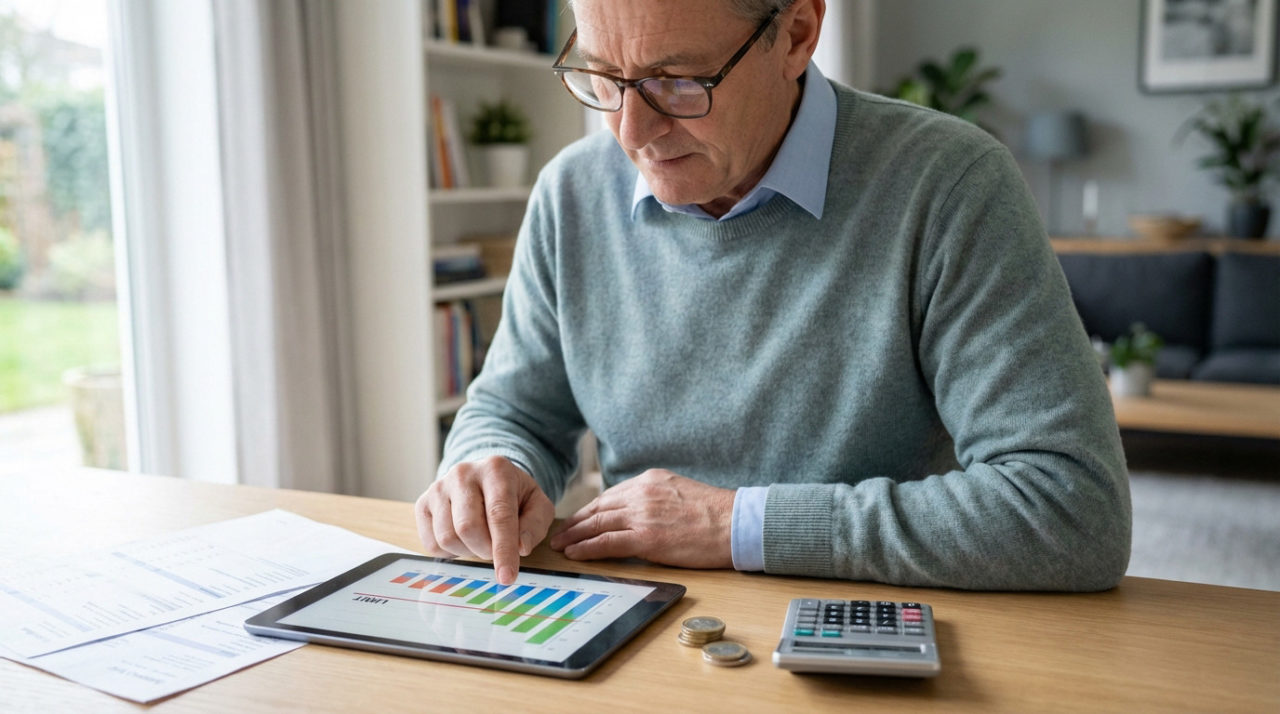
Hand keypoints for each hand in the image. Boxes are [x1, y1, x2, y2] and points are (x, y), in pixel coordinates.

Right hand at [414, 456, 554, 584]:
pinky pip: (431, 543)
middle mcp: (463, 474)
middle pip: (468, 527)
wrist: (485, 479)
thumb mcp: (537, 505)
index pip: (499, 514)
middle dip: (485, 550)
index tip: (507, 577)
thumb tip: (520, 548)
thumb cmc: (514, 495)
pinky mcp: (422, 503)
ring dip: (468, 552)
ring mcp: (438, 488)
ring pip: (447, 537)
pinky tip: (463, 540)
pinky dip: (450, 552)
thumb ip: (534, 525)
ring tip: (480, 541)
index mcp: (496, 470)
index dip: (504, 549)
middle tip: (495, 550)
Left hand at [548, 469, 734, 568]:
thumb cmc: (715, 513)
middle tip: (560, 533)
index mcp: (650, 480)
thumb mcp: (680, 492)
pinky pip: (607, 543)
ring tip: (561, 545)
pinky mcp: (646, 538)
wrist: (735, 523)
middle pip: (599, 509)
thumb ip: (656, 498)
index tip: (578, 519)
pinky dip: (587, 548)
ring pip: (597, 524)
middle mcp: (641, 493)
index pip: (611, 496)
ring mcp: (642, 515)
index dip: (590, 510)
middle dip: (576, 522)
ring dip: (575, 536)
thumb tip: (638, 513)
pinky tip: (575, 553)